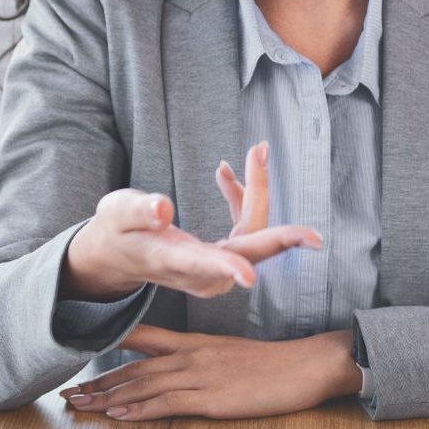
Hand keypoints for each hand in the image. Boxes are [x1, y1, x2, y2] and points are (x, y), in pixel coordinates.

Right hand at [60, 142, 320, 301]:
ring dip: (256, 194)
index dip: (227, 267)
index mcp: (172, 261)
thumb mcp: (116, 214)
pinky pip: (244, 229)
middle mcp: (199, 271)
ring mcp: (213, 268)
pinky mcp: (220, 257)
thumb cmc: (116, 232)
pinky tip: (227, 172)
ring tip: (256, 153)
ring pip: (251, 235)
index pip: (202, 264)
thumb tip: (163, 208)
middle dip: (280, 239)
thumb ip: (137, 210)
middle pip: (247, 254)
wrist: (116, 257)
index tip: (249, 276)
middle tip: (313, 237)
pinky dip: (242, 199)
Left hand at [60, 324, 361, 419]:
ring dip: (111, 396)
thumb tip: (181, 370)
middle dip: (101, 380)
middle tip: (71, 391)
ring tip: (83, 404)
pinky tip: (120, 415)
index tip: (87, 358)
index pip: (147, 339)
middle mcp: (194, 354)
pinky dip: (141, 409)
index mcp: (198, 341)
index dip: (114, 349)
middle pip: (137, 366)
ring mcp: (203, 374)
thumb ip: (204, 358)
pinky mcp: (213, 397)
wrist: (305, 364)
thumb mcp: (232, 353)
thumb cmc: (274, 362)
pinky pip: (169, 402)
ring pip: (146, 384)